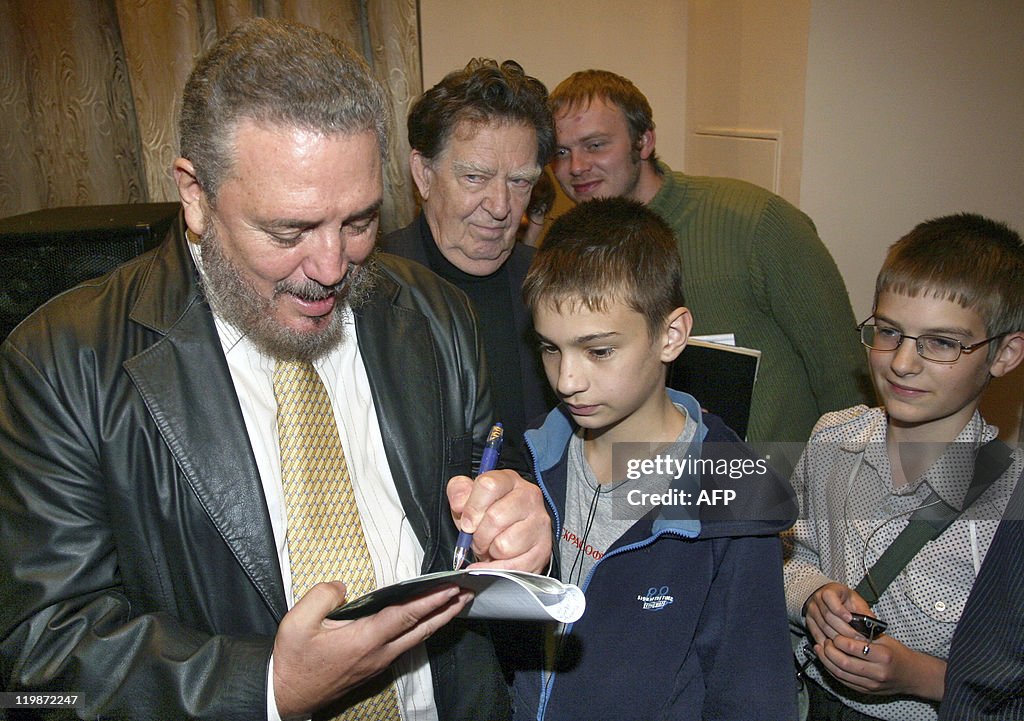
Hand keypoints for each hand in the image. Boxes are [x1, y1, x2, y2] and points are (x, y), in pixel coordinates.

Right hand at [272, 580, 470, 717]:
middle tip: (468, 593)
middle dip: (446, 610)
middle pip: (421, 629)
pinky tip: (426, 622)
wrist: (286, 693)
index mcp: (363, 639)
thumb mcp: (298, 622)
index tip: (451, 587)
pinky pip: (407, 645)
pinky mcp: (374, 668)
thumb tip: (343, 587)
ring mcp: (378, 663)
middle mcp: (378, 653)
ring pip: (416, 639)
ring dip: (438, 620)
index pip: (404, 615)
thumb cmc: (293, 658)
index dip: (430, 600)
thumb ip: (323, 596)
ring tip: (456, 604)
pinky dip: (422, 630)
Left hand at [447, 469, 551, 572]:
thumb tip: (459, 503)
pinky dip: (497, 569)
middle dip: (479, 535)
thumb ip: (459, 492)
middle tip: (478, 538)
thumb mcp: (470, 500)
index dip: (472, 508)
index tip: (467, 522)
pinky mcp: (542, 549)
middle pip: (495, 518)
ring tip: (492, 546)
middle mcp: (529, 498)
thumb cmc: (489, 516)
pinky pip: (513, 566)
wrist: (512, 538)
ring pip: (504, 545)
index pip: (489, 485)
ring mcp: (539, 524)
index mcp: (509, 481)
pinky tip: (495, 562)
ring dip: (491, 551)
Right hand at [802, 582, 871, 646]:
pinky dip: (827, 642)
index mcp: (829, 591)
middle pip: (828, 617)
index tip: (850, 618)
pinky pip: (816, 634)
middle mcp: (817, 600)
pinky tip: (837, 648)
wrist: (825, 597)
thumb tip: (873, 622)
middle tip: (858, 638)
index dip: (840, 610)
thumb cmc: (842, 598)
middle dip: (844, 629)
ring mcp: (812, 611)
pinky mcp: (809, 622)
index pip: (830, 598)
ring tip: (851, 645)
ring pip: (823, 627)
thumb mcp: (854, 599)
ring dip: (838, 638)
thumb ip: (863, 610)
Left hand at [814, 632, 945, 700]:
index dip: (838, 640)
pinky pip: (843, 681)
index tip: (834, 634)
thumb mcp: (884, 639)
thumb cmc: (897, 653)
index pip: (853, 648)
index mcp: (883, 656)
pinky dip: (831, 670)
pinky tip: (826, 661)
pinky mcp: (865, 691)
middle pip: (843, 663)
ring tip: (820, 650)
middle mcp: (878, 672)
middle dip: (828, 651)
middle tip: (824, 641)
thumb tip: (840, 624)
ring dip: (826, 661)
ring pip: (840, 674)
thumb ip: (863, 634)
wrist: (912, 675)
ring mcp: (871, 684)